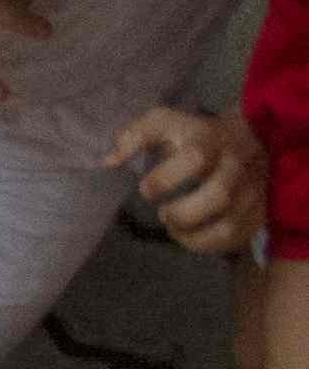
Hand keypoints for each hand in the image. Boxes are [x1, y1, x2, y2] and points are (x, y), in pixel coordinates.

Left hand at [122, 105, 272, 255]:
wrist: (250, 136)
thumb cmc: (195, 135)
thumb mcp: (165, 123)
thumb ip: (136, 135)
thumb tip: (109, 162)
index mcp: (211, 141)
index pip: (196, 158)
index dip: (165, 178)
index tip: (145, 188)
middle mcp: (237, 166)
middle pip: (219, 195)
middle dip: (181, 213)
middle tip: (163, 213)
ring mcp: (252, 191)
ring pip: (228, 225)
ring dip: (193, 235)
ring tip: (175, 227)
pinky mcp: (257, 212)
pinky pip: (233, 239)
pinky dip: (205, 245)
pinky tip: (189, 236)